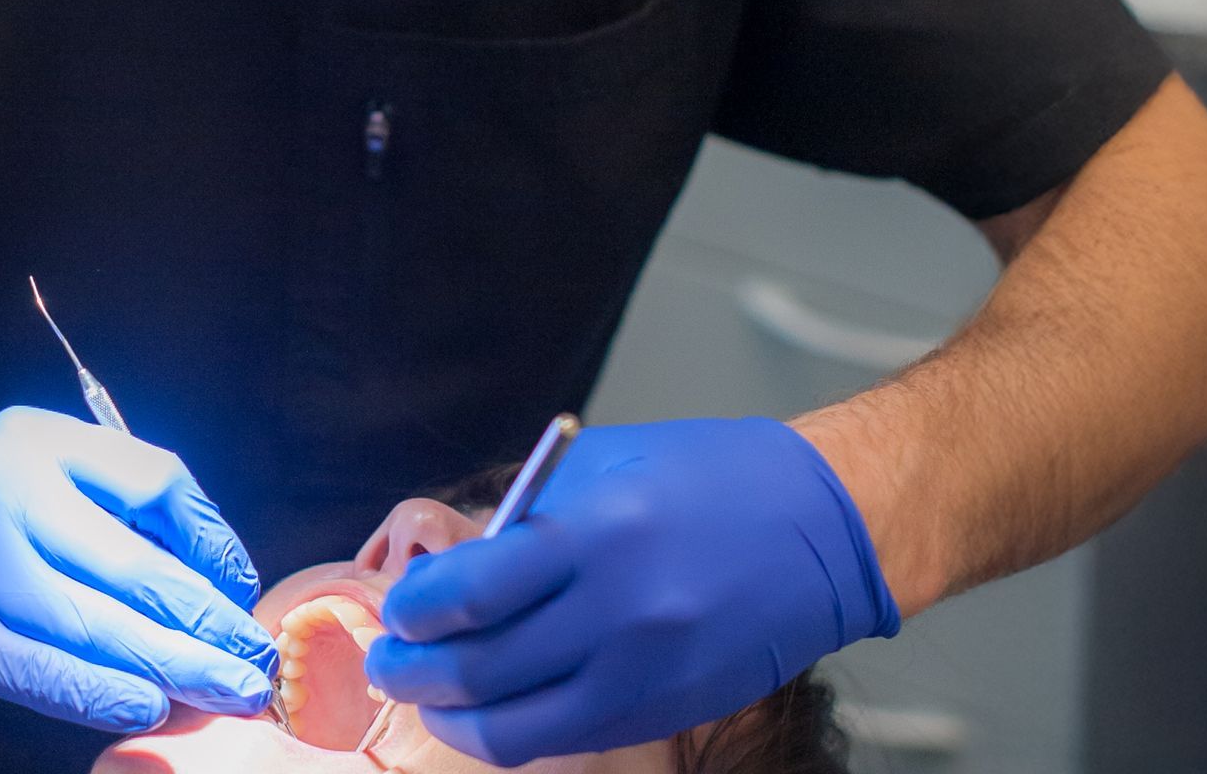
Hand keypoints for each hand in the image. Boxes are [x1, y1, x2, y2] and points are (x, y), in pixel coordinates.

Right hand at [0, 407, 278, 731]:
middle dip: (204, 616)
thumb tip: (216, 581)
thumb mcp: (37, 485)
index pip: (152, 477)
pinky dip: (102, 692)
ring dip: (171, 663)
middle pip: (130, 558)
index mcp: (39, 439)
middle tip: (255, 657)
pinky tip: (148, 705)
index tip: (241, 586)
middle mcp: (3, 486)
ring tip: (225, 688)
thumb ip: (113, 515)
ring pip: (93, 622)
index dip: (210, 536)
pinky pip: (44, 669)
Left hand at [365, 417, 898, 765]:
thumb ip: (531, 524)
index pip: (471, 592)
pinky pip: (563, 737)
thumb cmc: (709, 477)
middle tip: (387, 658)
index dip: (415, 609)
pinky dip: (510, 731)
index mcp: (597, 534)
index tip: (395, 606)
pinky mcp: (661, 712)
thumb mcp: (606, 470)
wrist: (818, 527)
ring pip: (514, 726)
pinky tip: (486, 709)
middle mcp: (617, 613)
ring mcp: (642, 674)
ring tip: (424, 692)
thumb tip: (457, 572)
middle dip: (414, 669)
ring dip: (451, 714)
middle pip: (481, 668)